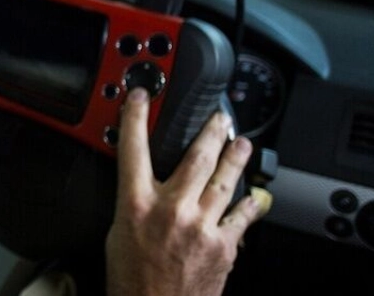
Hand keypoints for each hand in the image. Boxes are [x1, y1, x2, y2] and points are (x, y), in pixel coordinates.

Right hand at [105, 88, 271, 295]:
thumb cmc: (133, 281)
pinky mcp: (224, 246)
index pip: (133, 149)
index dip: (136, 117)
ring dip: (236, 158)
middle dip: (211, 132)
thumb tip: (141, 184)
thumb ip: (133, 203)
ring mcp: (202, 227)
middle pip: (197, 157)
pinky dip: (249, 204)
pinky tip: (255, 195)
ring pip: (226, 181)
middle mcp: (171, 211)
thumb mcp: (118, 234)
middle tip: (220, 119)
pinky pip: (242, 216)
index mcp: (136, 206)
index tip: (142, 96)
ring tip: (243, 144)